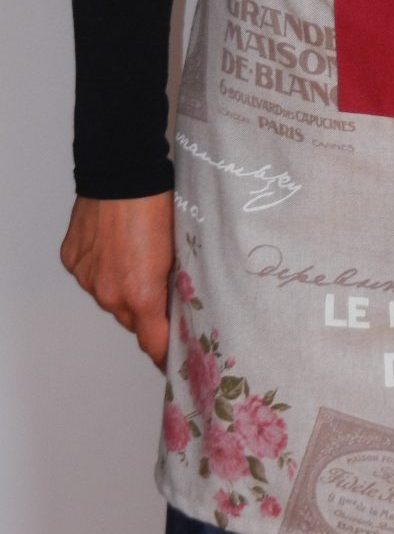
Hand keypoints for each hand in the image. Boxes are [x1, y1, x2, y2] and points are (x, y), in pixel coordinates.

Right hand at [60, 192, 174, 370]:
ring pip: (109, 298)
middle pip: (130, 320)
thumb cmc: (158, 206)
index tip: (173, 359)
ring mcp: (87, 277)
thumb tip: (177, 303)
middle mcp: (109, 293)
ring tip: (136, 259)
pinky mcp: (73, 260)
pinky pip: (90, 275)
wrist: (123, 174)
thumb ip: (174, 285)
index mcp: (141, 295)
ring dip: (122, 289)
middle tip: (161, 293)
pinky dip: (102, 269)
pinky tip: (115, 247)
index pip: (153, 342)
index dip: (164, 354)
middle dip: (145, 313)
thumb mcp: (179, 251)